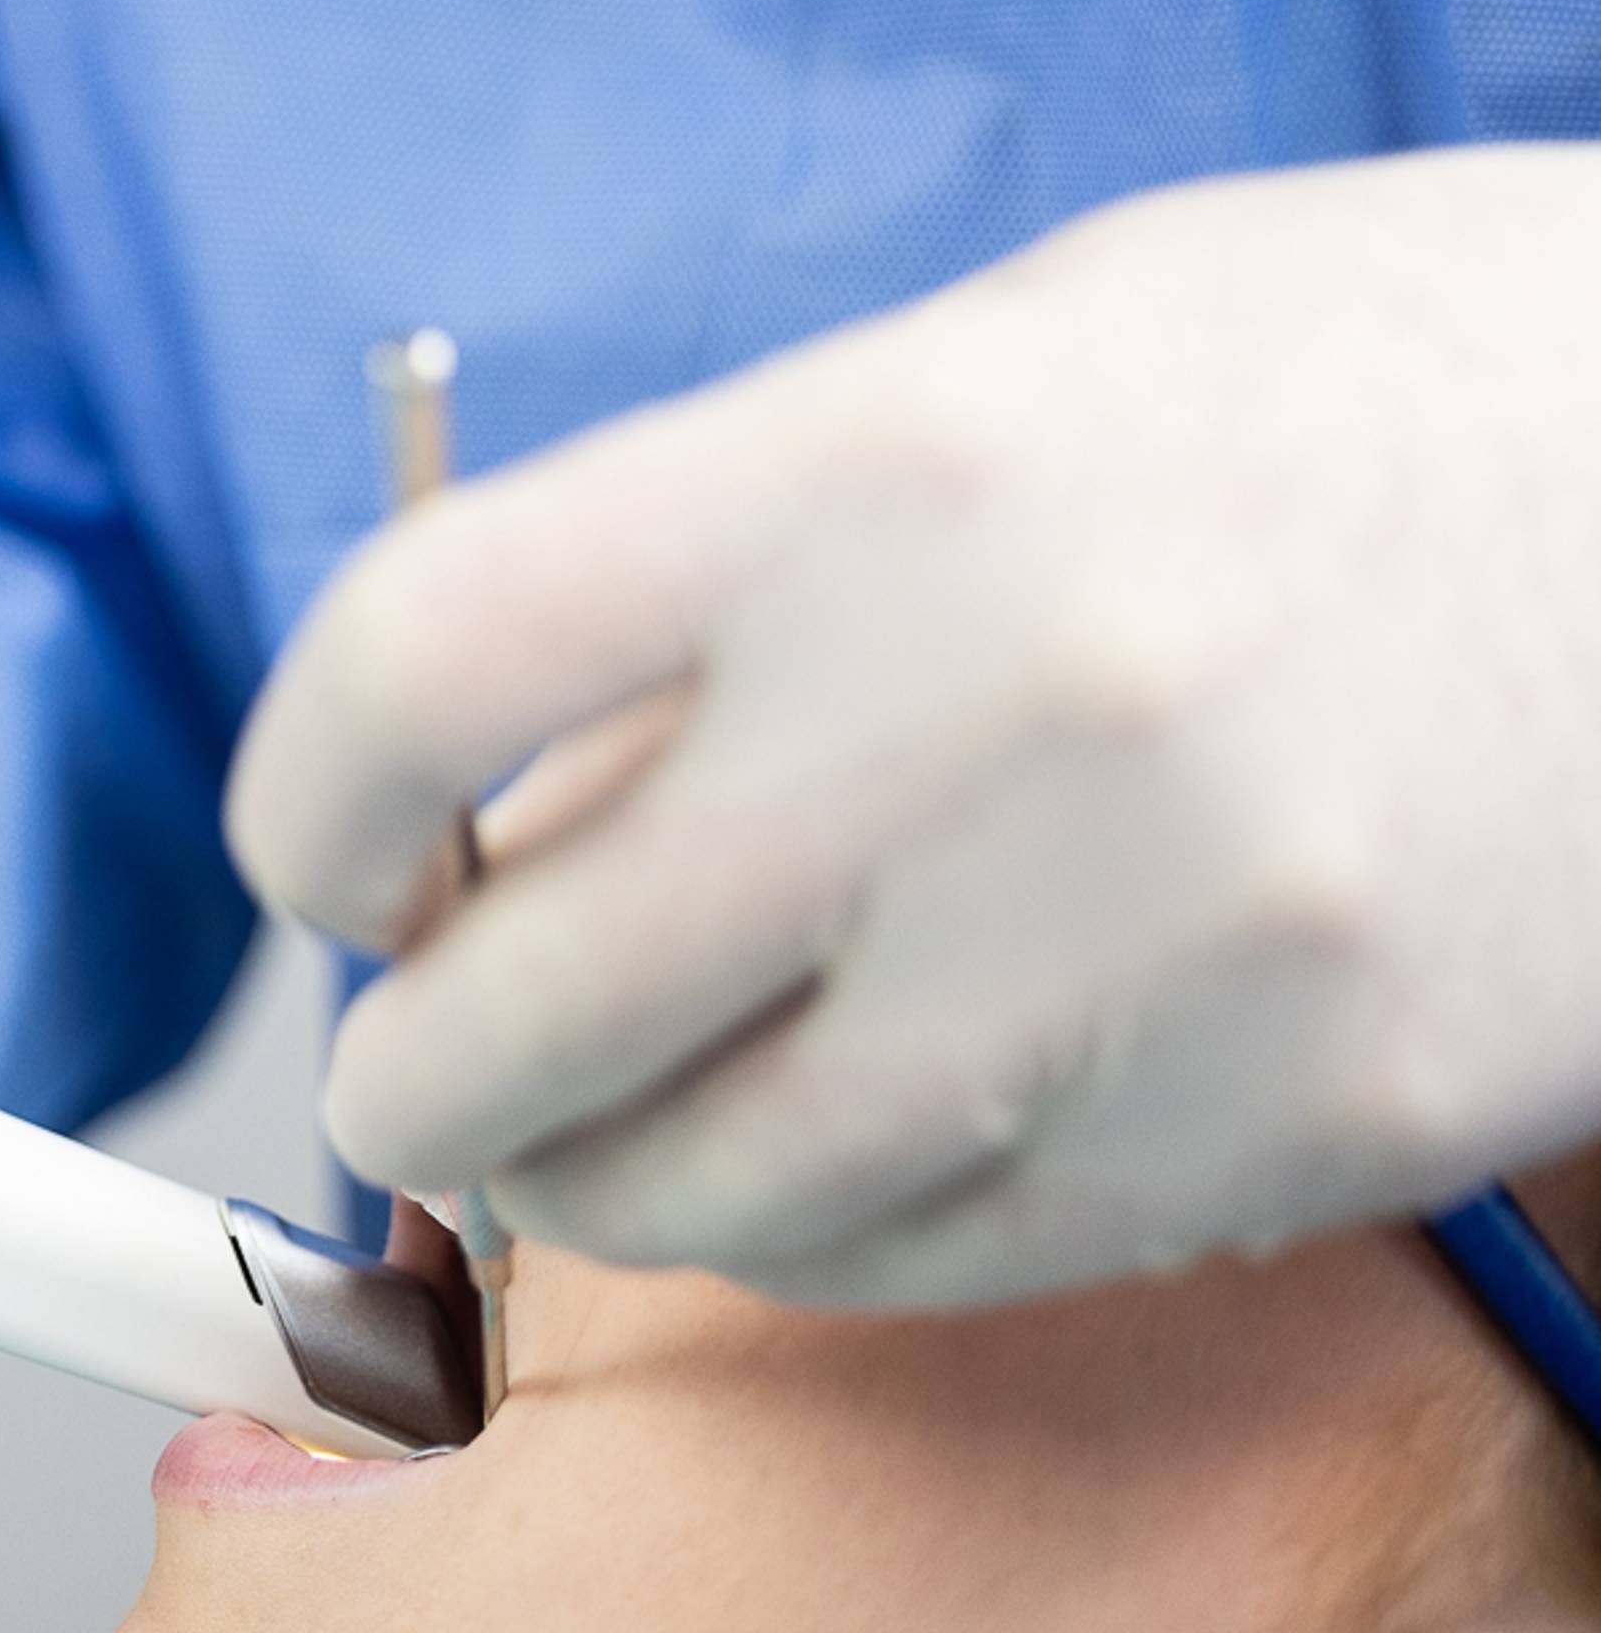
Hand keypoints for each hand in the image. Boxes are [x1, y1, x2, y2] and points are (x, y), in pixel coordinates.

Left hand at [226, 144, 1600, 1306]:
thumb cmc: (1329, 397)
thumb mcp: (987, 369)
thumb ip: (718, 579)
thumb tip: (487, 813)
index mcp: (882, 463)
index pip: (421, 660)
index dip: (301, 800)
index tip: (331, 864)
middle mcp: (999, 707)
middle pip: (525, 1005)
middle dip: (413, 1078)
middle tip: (413, 1073)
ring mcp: (1165, 945)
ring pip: (718, 1195)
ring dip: (595, 1190)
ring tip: (589, 1138)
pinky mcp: (1312, 1123)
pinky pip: (942, 1263)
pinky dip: (820, 1241)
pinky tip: (820, 1160)